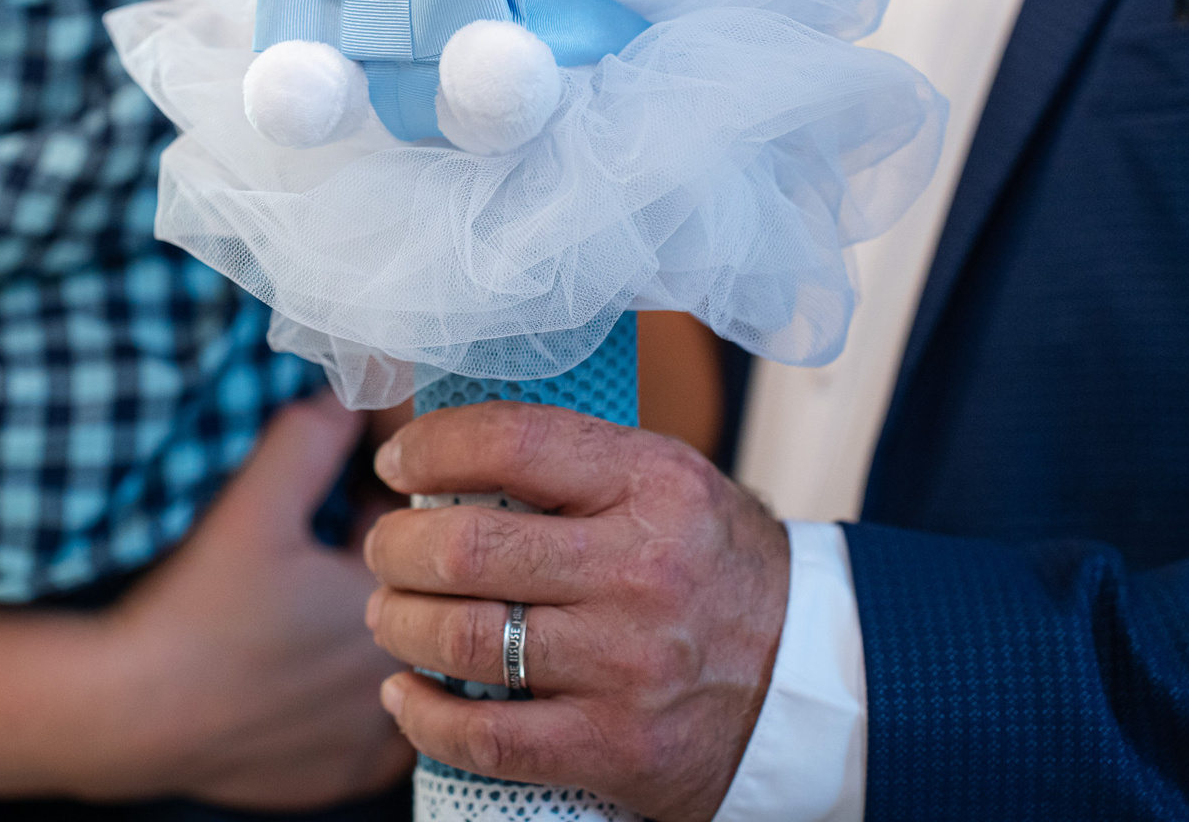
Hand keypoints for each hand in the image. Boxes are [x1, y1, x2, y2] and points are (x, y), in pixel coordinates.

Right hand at [0, 394, 412, 806]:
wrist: (124, 714)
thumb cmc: (190, 612)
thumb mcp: (253, 505)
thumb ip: (312, 437)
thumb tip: (348, 393)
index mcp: (394, 604)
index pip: (425, 522)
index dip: (390, 483)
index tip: (357, 465)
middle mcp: (402, 676)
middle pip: (416, 592)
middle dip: (387, 551)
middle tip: (330, 522)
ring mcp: (377, 737)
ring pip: (401, 658)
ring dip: (372, 620)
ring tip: (311, 592)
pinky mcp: (344, 775)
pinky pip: (372, 722)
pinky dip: (350, 691)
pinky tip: (306, 661)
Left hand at [363, 402, 789, 821]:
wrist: (805, 677)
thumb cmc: (713, 568)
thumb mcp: (667, 483)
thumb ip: (573, 464)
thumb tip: (447, 446)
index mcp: (653, 484)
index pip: (512, 442)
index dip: (430, 447)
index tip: (397, 462)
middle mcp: (641, 570)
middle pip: (465, 549)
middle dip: (395, 547)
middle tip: (384, 549)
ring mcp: (627, 664)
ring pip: (461, 641)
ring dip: (398, 624)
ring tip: (390, 613)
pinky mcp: (617, 746)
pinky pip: (485, 737)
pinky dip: (423, 715)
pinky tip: (406, 693)